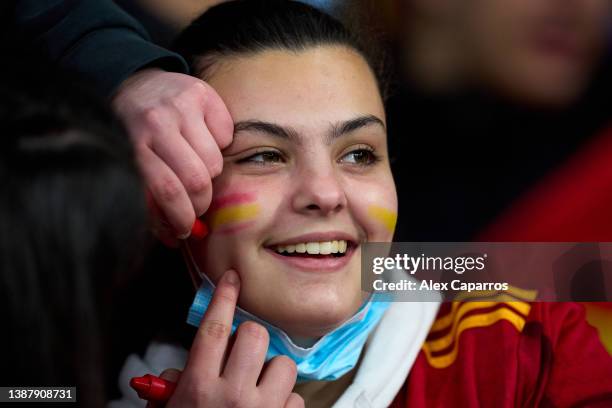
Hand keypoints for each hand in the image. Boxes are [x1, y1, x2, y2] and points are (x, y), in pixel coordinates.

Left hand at [112, 68, 232, 242]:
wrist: (135, 83)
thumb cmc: (132, 133)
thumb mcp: (130, 165)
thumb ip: (149, 203)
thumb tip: (174, 238)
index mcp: (134, 145)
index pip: (168, 191)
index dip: (182, 217)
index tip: (185, 230)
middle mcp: (158, 122)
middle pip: (197, 179)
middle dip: (201, 202)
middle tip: (197, 205)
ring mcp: (182, 106)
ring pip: (215, 161)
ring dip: (210, 172)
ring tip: (195, 165)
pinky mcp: (204, 93)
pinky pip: (227, 135)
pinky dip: (220, 144)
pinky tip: (203, 137)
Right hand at [154, 270, 303, 407]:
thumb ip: (173, 385)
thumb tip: (180, 369)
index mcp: (199, 388)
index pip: (214, 329)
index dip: (223, 298)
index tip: (232, 279)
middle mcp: (232, 397)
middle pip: (254, 335)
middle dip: (251, 337)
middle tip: (243, 353)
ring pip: (284, 363)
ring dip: (272, 371)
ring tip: (258, 387)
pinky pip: (296, 396)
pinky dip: (284, 400)